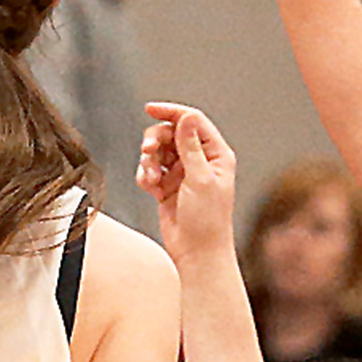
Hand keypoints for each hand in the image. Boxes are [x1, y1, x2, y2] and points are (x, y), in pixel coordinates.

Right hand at [138, 101, 239, 262]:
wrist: (197, 252)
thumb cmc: (207, 219)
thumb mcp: (199, 178)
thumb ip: (190, 146)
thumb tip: (187, 116)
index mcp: (216, 154)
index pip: (192, 121)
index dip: (171, 112)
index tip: (149, 109)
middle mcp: (200, 160)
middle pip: (170, 134)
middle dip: (155, 140)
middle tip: (147, 152)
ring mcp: (183, 173)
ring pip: (157, 152)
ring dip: (149, 162)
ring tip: (150, 179)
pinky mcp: (167, 186)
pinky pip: (149, 170)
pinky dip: (145, 176)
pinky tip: (149, 188)